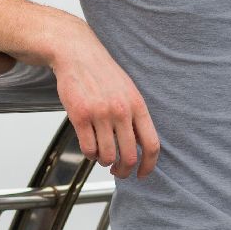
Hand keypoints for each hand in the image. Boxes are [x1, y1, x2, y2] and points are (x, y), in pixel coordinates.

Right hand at [51, 29, 159, 179]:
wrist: (78, 54)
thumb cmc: (104, 74)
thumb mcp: (129, 91)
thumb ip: (136, 116)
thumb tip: (142, 146)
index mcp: (138, 105)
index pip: (151, 144)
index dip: (149, 165)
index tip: (142, 174)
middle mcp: (121, 111)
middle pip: (130, 156)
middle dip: (124, 170)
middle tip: (118, 171)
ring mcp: (101, 114)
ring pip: (107, 155)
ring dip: (104, 161)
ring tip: (102, 155)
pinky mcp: (80, 116)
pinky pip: (88, 148)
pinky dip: (90, 154)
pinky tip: (90, 147)